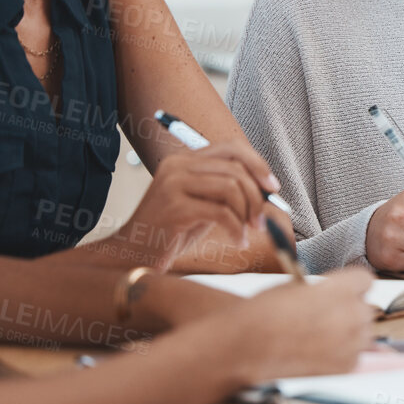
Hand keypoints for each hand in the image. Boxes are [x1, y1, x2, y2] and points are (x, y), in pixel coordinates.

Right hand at [124, 142, 282, 267]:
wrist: (131, 255)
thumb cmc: (170, 233)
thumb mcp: (202, 205)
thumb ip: (227, 192)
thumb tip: (266, 189)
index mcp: (184, 160)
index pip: (231, 147)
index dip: (258, 164)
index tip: (272, 187)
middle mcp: (178, 166)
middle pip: (236, 167)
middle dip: (257, 196)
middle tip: (261, 220)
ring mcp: (174, 184)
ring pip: (231, 188)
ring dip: (248, 214)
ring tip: (248, 232)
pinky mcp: (174, 207)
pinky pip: (221, 213)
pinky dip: (237, 229)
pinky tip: (238, 241)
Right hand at [231, 268, 377, 380]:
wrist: (248, 346)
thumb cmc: (265, 313)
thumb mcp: (296, 286)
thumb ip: (324, 290)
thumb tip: (333, 294)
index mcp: (341, 289)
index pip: (365, 280)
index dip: (351, 286)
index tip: (340, 292)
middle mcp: (352, 314)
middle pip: (366, 308)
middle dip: (350, 310)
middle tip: (324, 317)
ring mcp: (352, 342)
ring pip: (363, 333)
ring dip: (348, 333)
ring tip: (317, 336)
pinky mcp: (347, 366)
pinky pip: (355, 355)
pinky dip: (341, 354)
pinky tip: (316, 353)